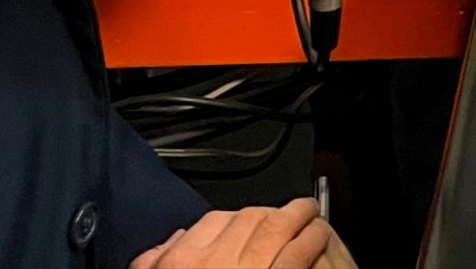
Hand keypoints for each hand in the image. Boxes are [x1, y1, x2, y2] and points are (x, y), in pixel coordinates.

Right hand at [131, 201, 348, 268]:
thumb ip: (156, 265)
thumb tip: (170, 243)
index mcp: (181, 264)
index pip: (212, 222)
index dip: (235, 218)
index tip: (247, 219)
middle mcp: (214, 261)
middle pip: (247, 219)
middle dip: (268, 213)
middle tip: (282, 212)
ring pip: (277, 226)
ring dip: (297, 216)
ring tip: (309, 213)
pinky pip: (299, 250)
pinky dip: (311, 238)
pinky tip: (318, 234)